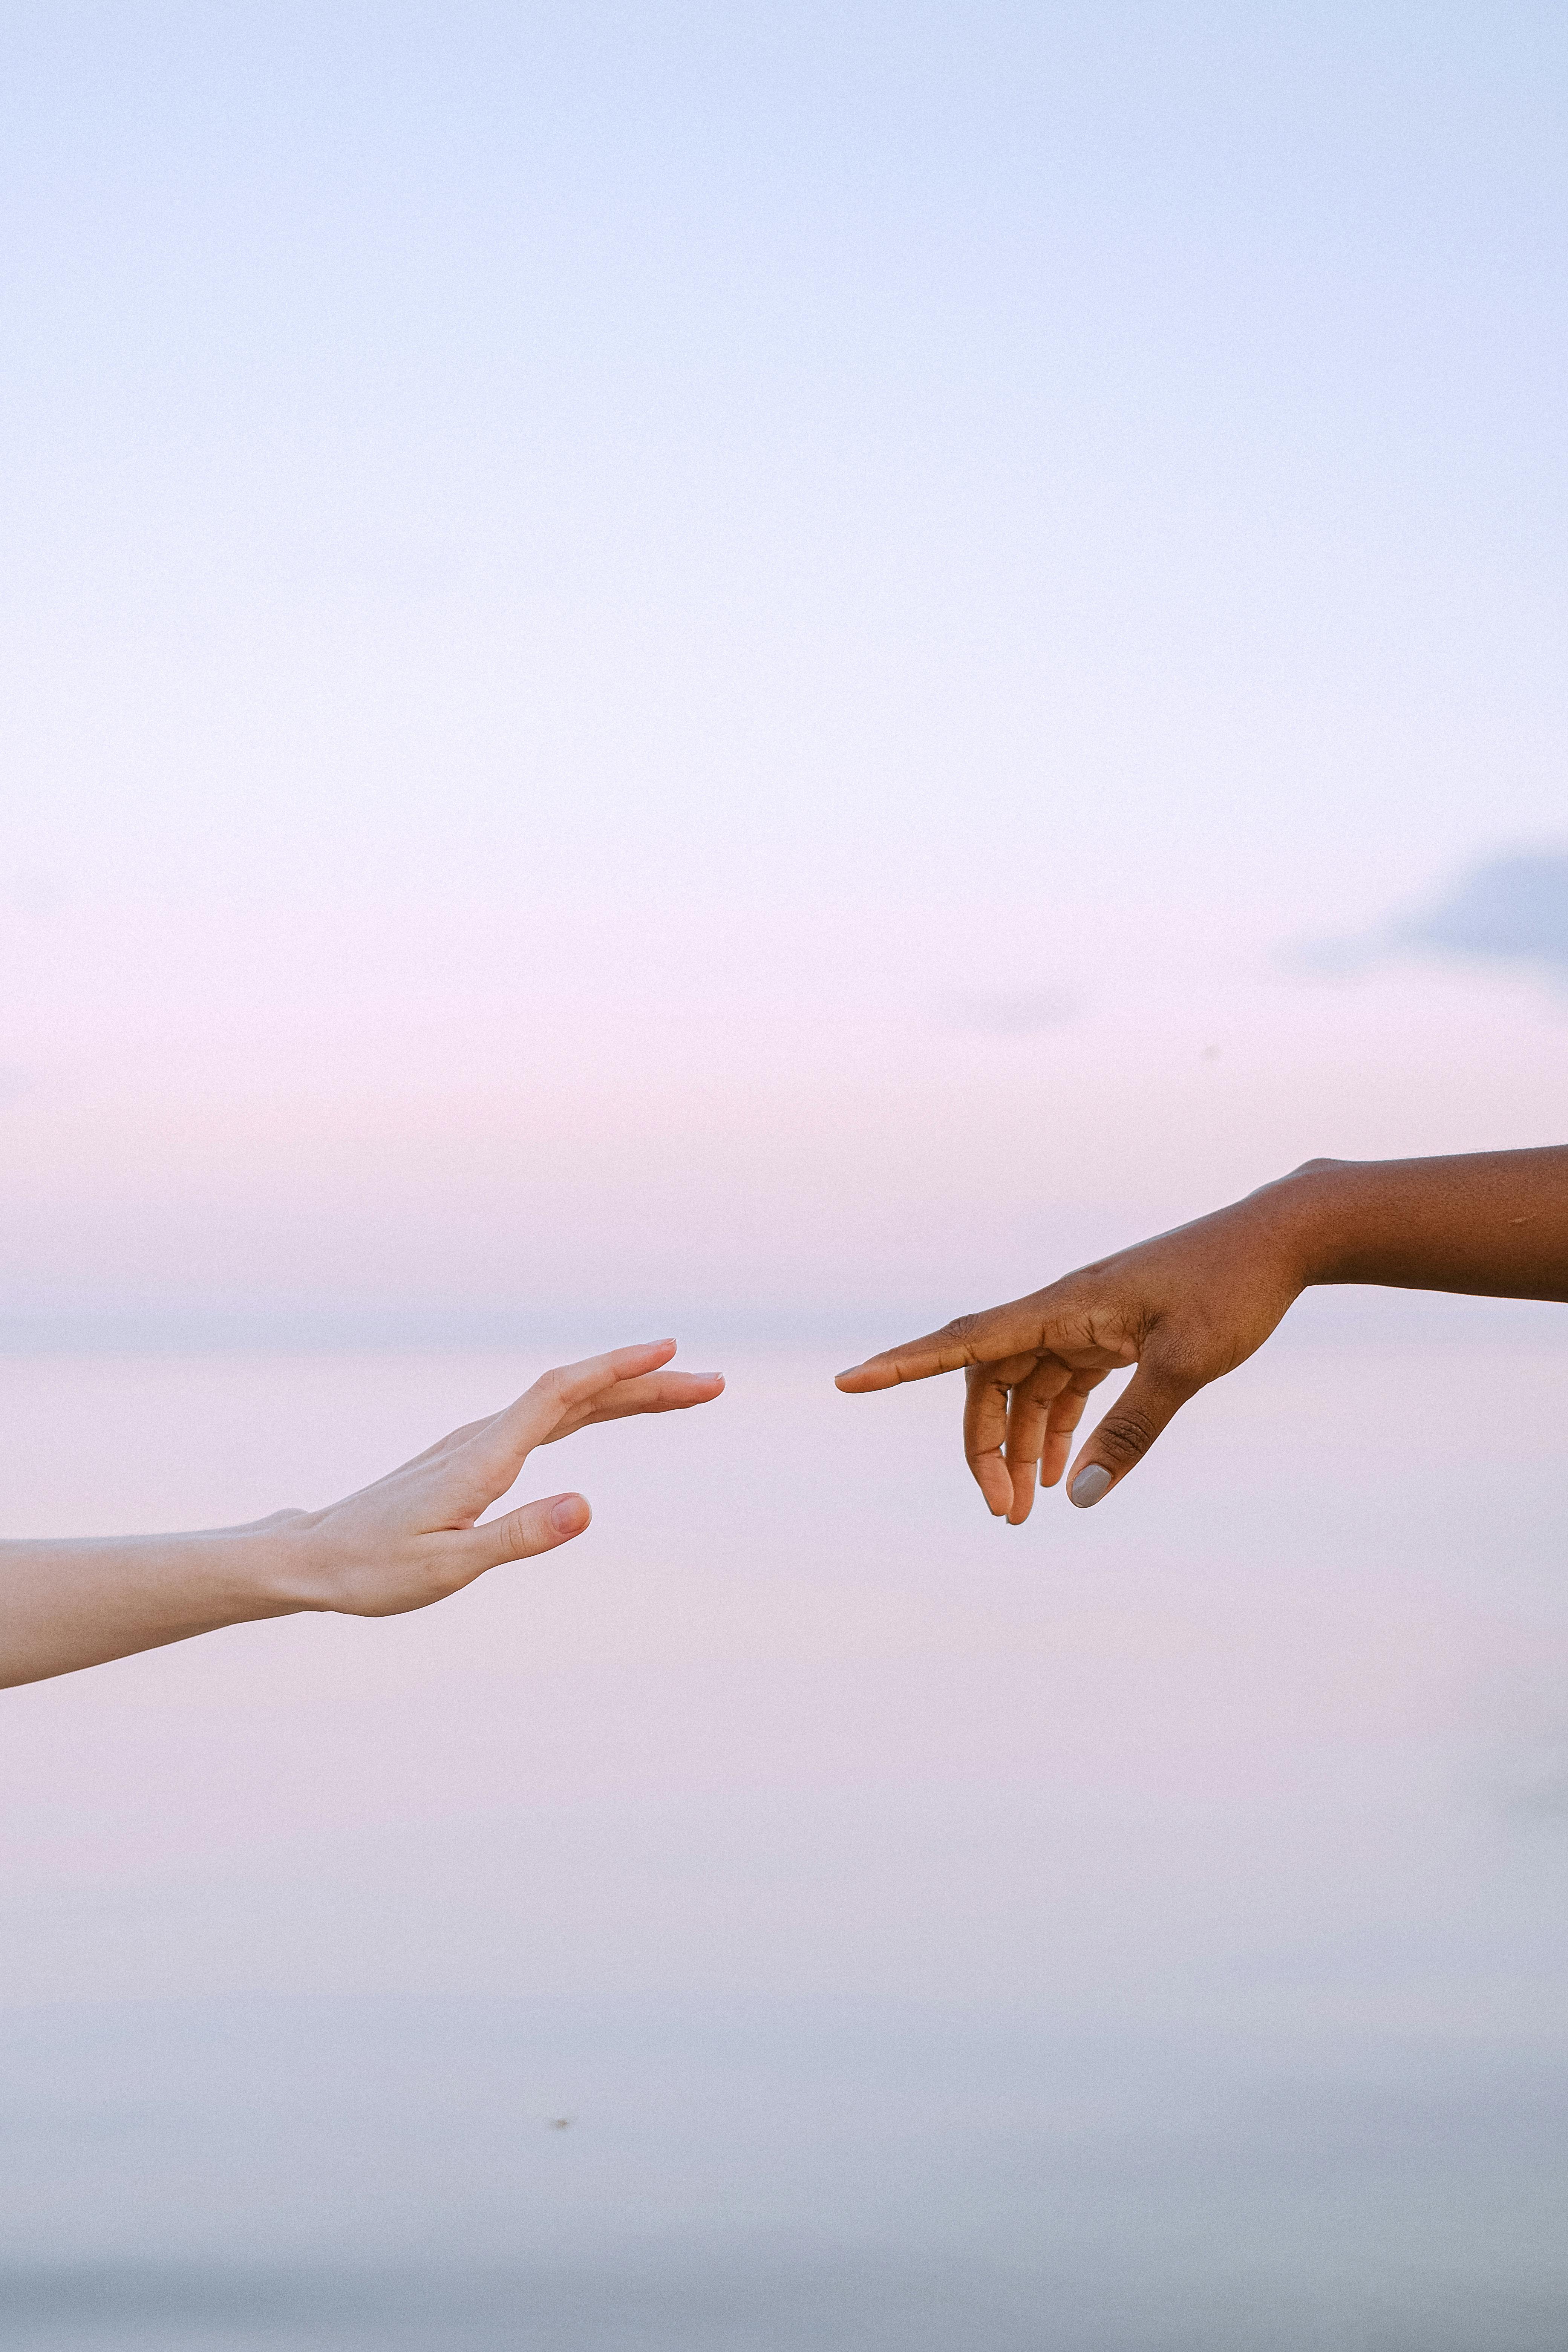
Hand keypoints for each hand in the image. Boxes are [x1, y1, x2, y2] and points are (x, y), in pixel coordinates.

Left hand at [289, 1340, 722, 1612]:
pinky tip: (609, 1409)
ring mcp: (480, 1442)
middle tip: (714, 1384)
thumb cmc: (374, 1570)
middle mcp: (485, 1437)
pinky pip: (549, 1418)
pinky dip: (593, 1407)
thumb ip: (518, 1536)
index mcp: (484, 1457)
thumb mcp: (448, 1568)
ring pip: (567, 1404)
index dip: (618, 1369)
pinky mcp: (476, 1455)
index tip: (671, 1353)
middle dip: (648, 1384)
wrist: (313, 1557)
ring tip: (685, 1393)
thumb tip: (587, 1505)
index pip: (562, 1393)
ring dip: (627, 1394)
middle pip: (578, 1393)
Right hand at [835, 1189, 1309, 1522]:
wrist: (1281, 1238)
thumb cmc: (1234, 1289)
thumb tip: (1077, 1494)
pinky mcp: (1113, 1333)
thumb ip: (1131, 1431)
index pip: (965, 1341)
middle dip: (985, 1447)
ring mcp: (1086, 1322)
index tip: (849, 1383)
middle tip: (1004, 1514)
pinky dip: (1057, 1427)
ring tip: (1029, 1509)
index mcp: (1063, 1307)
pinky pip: (1064, 1385)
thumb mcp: (1186, 1365)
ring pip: (1026, 1388)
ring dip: (1021, 1445)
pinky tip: (1061, 1472)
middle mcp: (1062, 1311)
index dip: (903, 1364)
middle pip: (990, 1381)